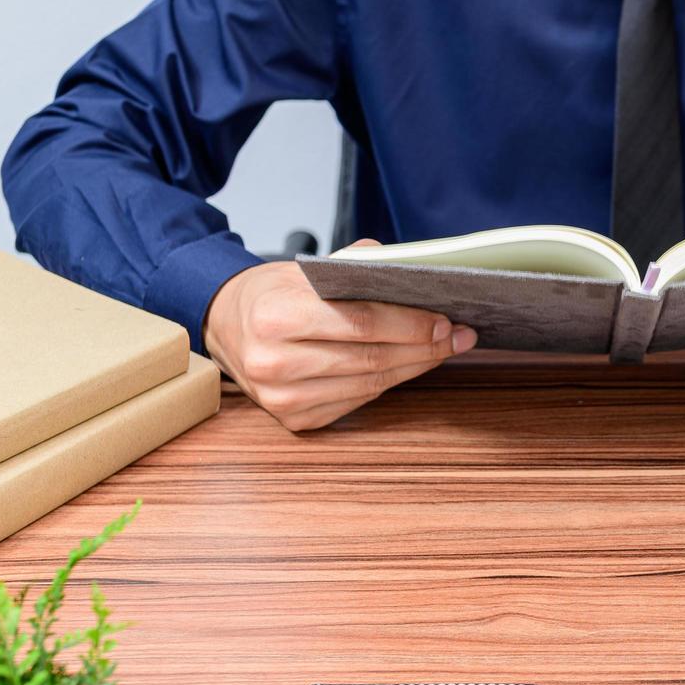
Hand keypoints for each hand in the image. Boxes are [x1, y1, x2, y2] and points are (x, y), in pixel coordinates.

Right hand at [203, 241, 474, 429]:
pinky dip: (387, 383)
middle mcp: (274, 362)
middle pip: (371, 358)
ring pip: (369, 384)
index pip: (360, 323)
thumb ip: (358, 265)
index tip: (446, 320)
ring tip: (443, 349)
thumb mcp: (307, 269)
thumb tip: (416, 272)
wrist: (226, 325)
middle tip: (458, 335)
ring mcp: (282, 397)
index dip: (410, 324)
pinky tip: (408, 365)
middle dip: (423, 347)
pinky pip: (357, 401)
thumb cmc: (272, 295)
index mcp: (275, 316)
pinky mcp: (294, 419)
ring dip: (413, 367)